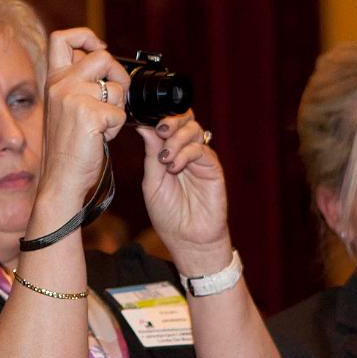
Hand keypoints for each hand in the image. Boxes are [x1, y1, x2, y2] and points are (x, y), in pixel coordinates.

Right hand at [31, 28, 127, 228]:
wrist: (61, 178)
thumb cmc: (68, 148)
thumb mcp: (67, 107)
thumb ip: (79, 84)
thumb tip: (106, 63)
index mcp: (53, 80)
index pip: (63, 38)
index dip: (85, 36)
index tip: (99, 48)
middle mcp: (60, 84)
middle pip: (102, 56)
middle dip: (119, 75)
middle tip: (117, 96)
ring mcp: (73, 98)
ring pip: (117, 88)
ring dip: (118, 108)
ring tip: (102, 126)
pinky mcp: (89, 114)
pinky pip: (120, 113)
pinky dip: (117, 128)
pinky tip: (101, 137)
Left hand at [138, 111, 230, 275]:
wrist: (187, 239)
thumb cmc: (169, 214)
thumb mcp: (152, 182)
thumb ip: (150, 154)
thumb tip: (143, 127)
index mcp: (170, 152)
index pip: (168, 124)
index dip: (158, 118)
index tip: (144, 121)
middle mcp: (187, 151)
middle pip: (184, 119)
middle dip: (171, 120)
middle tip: (160, 130)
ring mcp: (201, 159)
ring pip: (193, 130)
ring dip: (176, 138)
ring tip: (165, 157)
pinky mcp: (213, 168)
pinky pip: (201, 149)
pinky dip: (185, 153)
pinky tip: (174, 166)